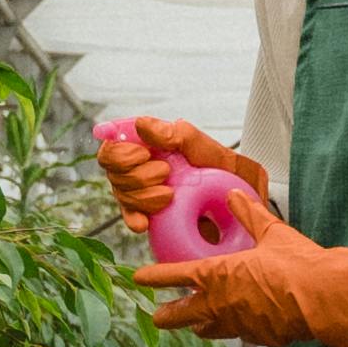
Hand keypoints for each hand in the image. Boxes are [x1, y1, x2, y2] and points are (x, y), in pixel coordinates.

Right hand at [92, 108, 262, 235]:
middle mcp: (137, 169)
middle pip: (113, 175)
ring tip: (170, 194)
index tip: (144, 155)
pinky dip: (135, 219)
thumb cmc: (217, 164)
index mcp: (143, 147)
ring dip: (145, 196)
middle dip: (139, 176)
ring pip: (122, 196)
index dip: (119, 154)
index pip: (110, 150)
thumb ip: (171, 133)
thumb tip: (140, 124)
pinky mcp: (149, 215)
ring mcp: (141, 193)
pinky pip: (130, 219)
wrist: (236, 195)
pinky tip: (146, 222)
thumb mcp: (198, 143)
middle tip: (166, 173)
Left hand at [137, 221, 347, 346]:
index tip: (138, 278)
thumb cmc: (298, 264)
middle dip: (167, 315)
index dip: (153, 277)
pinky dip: (234, 327)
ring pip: (207, 329)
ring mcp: (238, 324)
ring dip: (198, 325)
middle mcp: (220, 304)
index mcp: (217, 275)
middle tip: (157, 316)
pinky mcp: (258, 337)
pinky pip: (239, 333)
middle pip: (181, 315)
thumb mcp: (272, 233)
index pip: (174, 276)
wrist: (324, 299)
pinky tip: (240, 323)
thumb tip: (235, 196)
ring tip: (195, 323)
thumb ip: (250, 215)